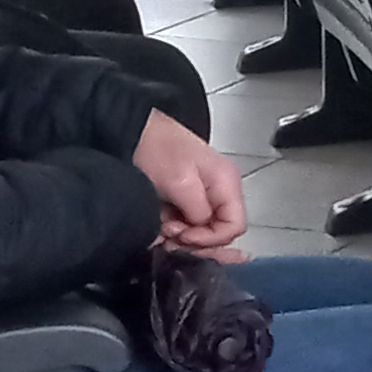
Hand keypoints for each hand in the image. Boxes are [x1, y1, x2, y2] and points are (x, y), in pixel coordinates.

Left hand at [131, 113, 246, 254]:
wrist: (136, 132)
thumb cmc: (158, 148)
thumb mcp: (179, 183)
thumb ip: (198, 210)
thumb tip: (203, 228)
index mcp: (226, 183)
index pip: (235, 226)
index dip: (211, 239)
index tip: (185, 236)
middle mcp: (222, 189)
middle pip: (221, 230)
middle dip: (196, 238)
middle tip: (170, 234)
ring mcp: (206, 193)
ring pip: (205, 229)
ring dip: (183, 234)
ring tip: (163, 227)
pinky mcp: (190, 196)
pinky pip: (191, 221)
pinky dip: (177, 227)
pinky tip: (162, 222)